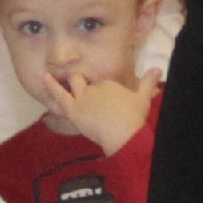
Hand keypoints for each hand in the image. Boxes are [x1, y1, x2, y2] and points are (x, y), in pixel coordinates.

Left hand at [40, 68, 154, 155]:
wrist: (122, 134)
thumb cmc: (133, 117)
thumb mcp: (143, 98)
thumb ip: (148, 82)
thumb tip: (159, 69)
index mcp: (109, 83)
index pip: (101, 83)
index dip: (102, 90)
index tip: (106, 99)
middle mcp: (94, 87)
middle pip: (86, 80)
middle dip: (84, 81)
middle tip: (83, 86)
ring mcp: (83, 97)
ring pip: (73, 83)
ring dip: (66, 79)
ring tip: (53, 73)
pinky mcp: (73, 110)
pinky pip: (59, 96)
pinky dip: (51, 87)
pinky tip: (43, 78)